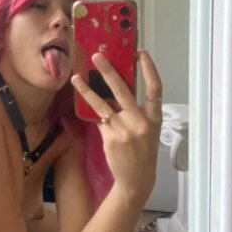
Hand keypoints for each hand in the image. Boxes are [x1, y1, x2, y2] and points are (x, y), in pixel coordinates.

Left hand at [72, 50, 162, 200]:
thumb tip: (114, 87)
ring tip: (76, 77)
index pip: (155, 88)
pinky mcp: (110, 138)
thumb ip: (136, 111)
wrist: (136, 179)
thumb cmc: (143, 151)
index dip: (149, 69)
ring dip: (87, 89)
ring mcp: (124, 130)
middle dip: (109, 71)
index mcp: (154, 118)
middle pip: (123, 91)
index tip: (140, 52)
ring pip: (102, 104)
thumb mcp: (148, 129)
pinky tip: (82, 102)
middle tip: (97, 56)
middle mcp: (140, 122)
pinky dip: (91, 111)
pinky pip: (98, 119)